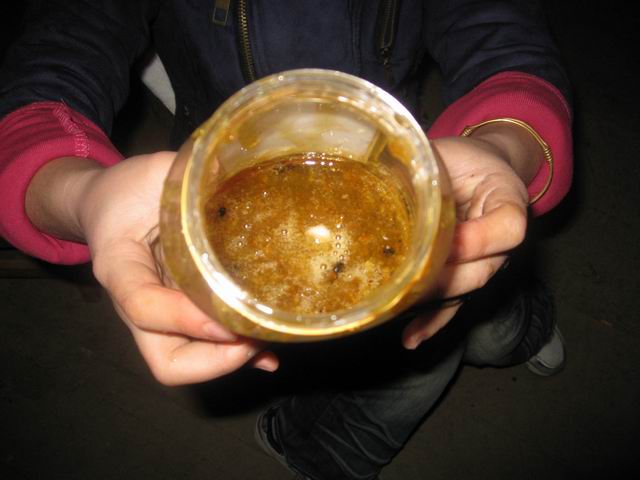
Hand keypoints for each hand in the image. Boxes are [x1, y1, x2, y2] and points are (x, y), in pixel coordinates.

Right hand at [27, 152, 277, 384]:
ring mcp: (158, 315)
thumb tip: (230, 172)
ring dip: (230, 360)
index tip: (231, 318)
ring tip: (268, 340)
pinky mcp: (177, 313)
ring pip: (185, 364)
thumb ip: (184, 176)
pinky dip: (233, 356)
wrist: (106, 207)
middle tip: (255, 334)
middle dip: (217, 359)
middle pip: (168, 362)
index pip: (143, 306)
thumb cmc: (125, 190)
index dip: (187, 319)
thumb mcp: (149, 173)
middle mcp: (136, 303)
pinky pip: (198, 350)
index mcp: (120, 266)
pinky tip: (267, 355)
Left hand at [402, 128, 534, 348]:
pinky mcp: (464, 275)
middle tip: (407, 275)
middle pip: (481, 270)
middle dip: (442, 276)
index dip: (480, 239)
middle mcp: (500, 240)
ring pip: (463, 289)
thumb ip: (429, 167)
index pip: (508, 228)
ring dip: (431, 300)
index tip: (449, 239)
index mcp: (508, 201)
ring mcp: (484, 263)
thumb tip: (386, 177)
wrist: (476, 168)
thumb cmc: (463, 158)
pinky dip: (432, 321)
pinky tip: (411, 338)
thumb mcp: (450, 152)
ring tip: (398, 307)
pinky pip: (453, 303)